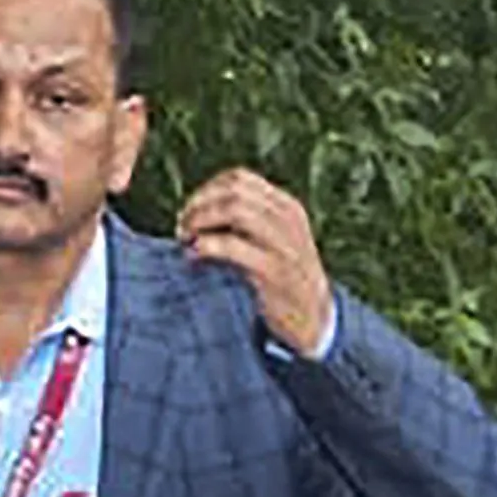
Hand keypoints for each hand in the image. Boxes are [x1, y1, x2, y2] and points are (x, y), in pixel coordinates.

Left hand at [174, 168, 335, 355]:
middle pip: (233, 191)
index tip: (189, 212)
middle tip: (182, 228)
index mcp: (286, 206)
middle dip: (199, 205)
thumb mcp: (274, 240)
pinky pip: (233, 246)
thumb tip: (193, 213)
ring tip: (186, 239)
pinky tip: (193, 256)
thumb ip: (245, 222)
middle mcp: (287, 219)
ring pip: (234, 210)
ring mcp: (283, 244)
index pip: (238, 178)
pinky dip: (206, 246)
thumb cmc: (282, 277)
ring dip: (201, 220)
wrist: (314, 319)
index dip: (206, 190)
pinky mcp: (274, 271)